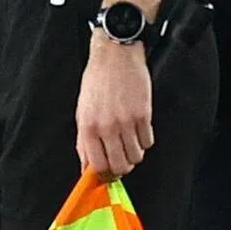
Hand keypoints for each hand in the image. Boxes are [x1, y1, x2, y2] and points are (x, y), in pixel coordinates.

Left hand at [76, 32, 153, 179]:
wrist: (115, 54)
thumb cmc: (98, 79)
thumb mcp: (82, 110)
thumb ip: (84, 139)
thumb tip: (87, 164)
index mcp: (88, 128)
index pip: (96, 166)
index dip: (104, 175)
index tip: (107, 175)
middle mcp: (107, 128)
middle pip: (118, 166)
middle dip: (122, 169)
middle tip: (123, 162)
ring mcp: (126, 121)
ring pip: (135, 156)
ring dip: (135, 155)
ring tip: (132, 145)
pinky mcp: (143, 113)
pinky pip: (148, 141)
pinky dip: (146, 141)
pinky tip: (141, 132)